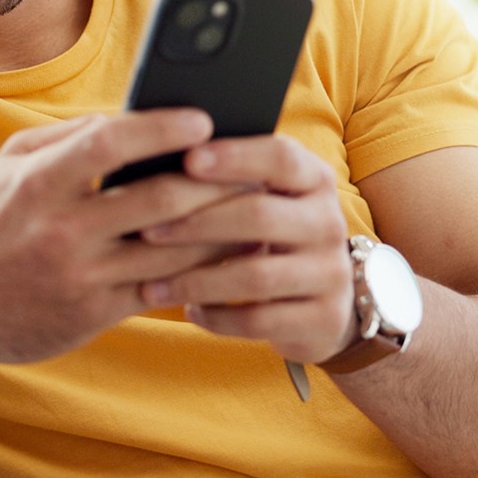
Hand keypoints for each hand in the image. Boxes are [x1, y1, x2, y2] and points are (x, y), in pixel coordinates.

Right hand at [0, 110, 249, 363]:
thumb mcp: (12, 163)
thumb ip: (71, 136)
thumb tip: (137, 116)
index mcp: (40, 182)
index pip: (111, 143)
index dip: (162, 128)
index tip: (203, 120)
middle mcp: (62, 229)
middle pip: (161, 198)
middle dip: (217, 180)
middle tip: (255, 165)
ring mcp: (81, 275)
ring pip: (175, 249)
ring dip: (224, 228)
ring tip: (259, 209)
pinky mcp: (95, 312)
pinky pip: (164, 288)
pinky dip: (202, 270)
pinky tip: (230, 255)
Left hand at [136, 134, 358, 364]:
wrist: (324, 300)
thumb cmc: (271, 234)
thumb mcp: (266, 199)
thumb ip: (229, 179)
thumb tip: (160, 156)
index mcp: (315, 180)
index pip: (281, 157)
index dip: (235, 157)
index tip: (187, 159)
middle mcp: (330, 223)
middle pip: (260, 216)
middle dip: (197, 223)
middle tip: (147, 231)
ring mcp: (331, 274)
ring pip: (255, 275)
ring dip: (196, 281)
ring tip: (154, 286)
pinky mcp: (324, 319)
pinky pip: (259, 321)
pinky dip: (217, 317)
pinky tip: (191, 311)